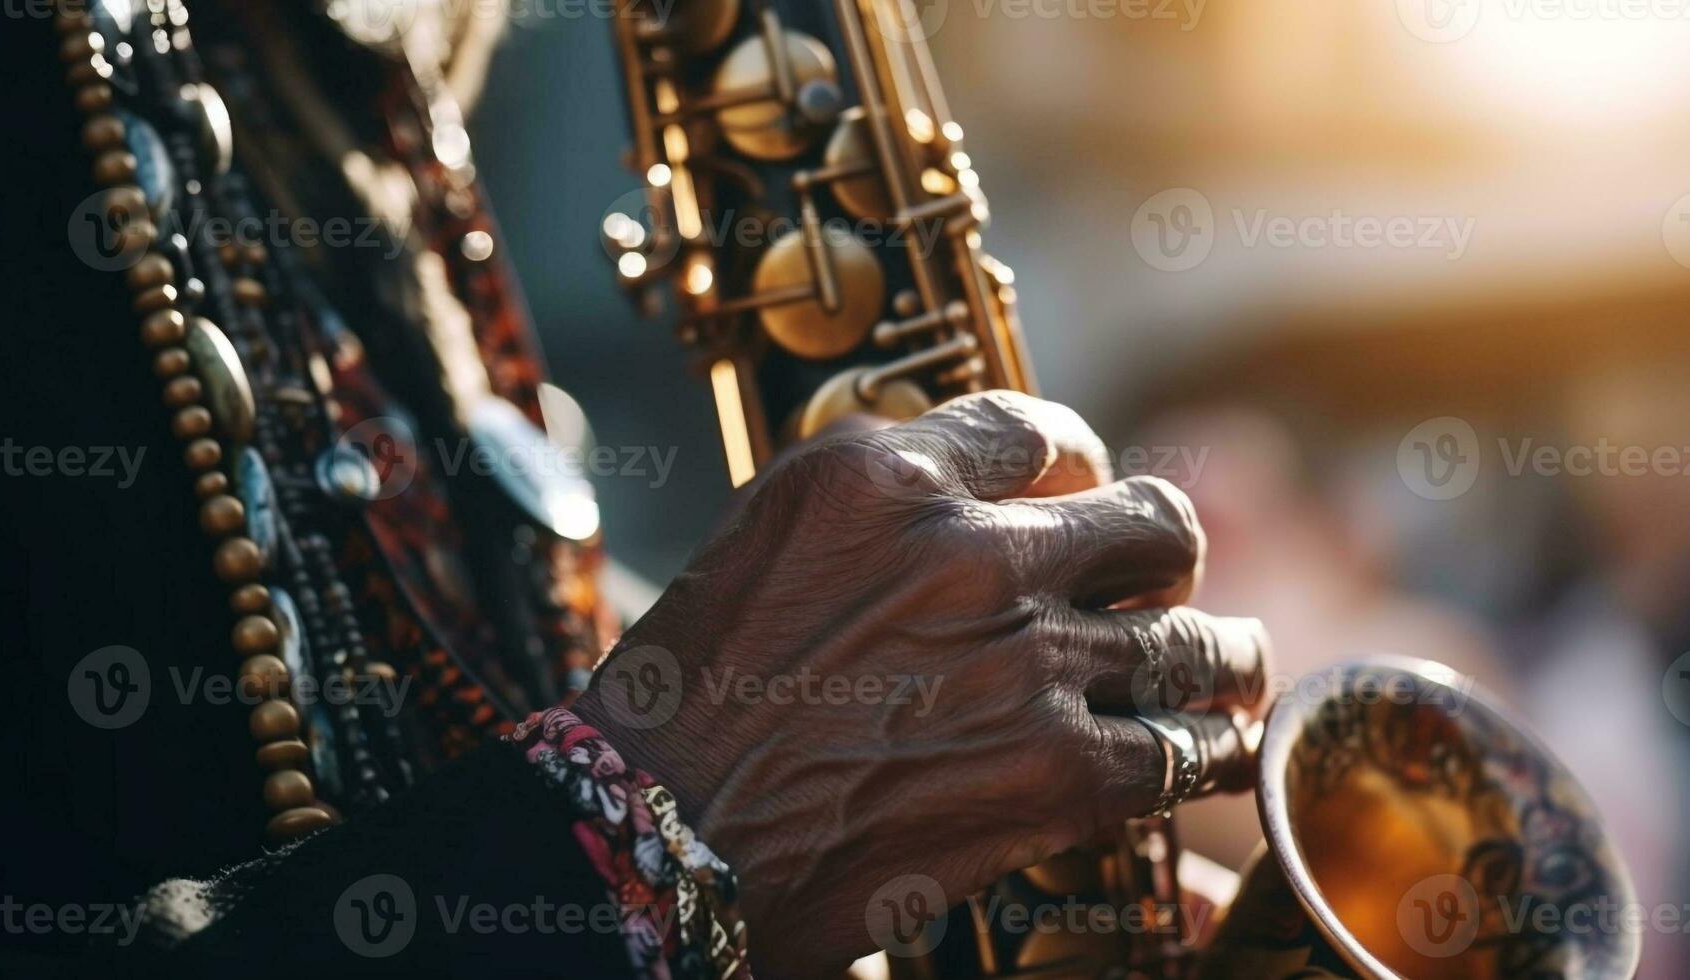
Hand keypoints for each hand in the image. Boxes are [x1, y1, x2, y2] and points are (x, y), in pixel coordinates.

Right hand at [573, 391, 1269, 976]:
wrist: (659, 833)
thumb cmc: (687, 702)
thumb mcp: (767, 543)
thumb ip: (877, 512)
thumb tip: (964, 513)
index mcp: (884, 474)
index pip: (1038, 430)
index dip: (1080, 464)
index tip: (1087, 493)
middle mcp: (968, 547)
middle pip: (1149, 519)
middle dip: (1163, 556)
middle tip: (1155, 589)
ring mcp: (1024, 657)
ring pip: (1197, 633)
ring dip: (1219, 653)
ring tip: (1224, 668)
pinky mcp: (1055, 771)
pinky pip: (1189, 746)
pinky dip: (1212, 751)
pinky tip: (1211, 755)